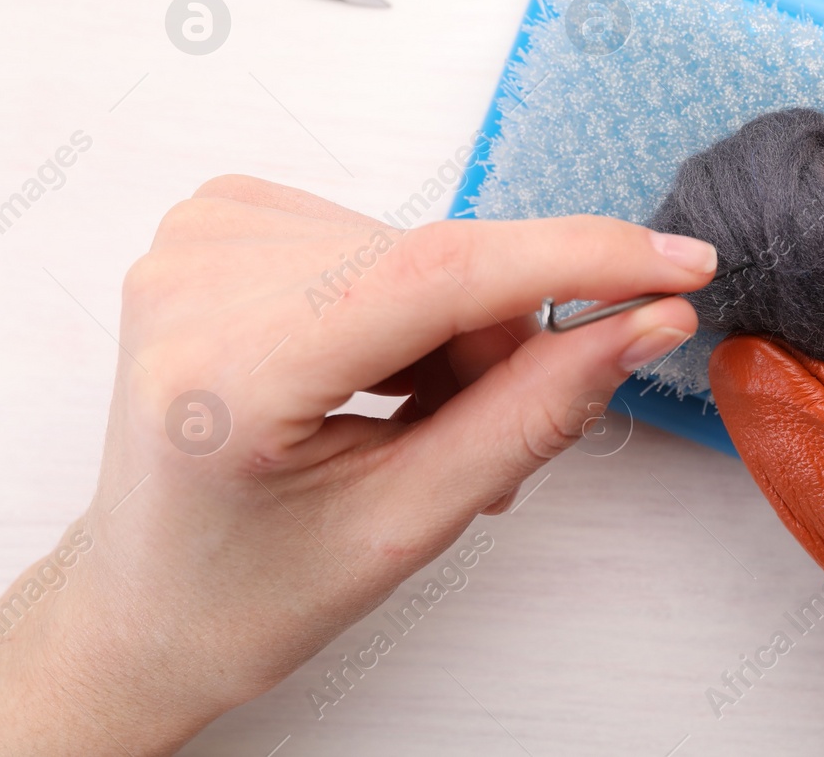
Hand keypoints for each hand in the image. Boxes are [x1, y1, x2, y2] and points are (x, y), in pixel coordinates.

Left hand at [0, 176, 713, 755]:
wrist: (145, 602)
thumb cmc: (250, 588)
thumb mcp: (412, 521)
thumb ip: (538, 412)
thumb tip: (642, 322)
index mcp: (229, 371)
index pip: (443, 271)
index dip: (580, 260)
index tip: (678, 266)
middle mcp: (197, 281)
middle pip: (441, 264)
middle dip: (506, 340)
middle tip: (494, 431)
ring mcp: (199, 240)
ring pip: (421, 250)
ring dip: (456, 329)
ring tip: (415, 420)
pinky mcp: (220, 222)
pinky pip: (381, 240)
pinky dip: (410, 305)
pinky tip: (379, 373)